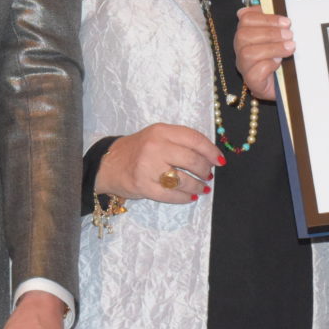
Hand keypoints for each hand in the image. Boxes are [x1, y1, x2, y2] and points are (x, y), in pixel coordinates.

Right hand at [96, 124, 219, 203]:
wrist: (109, 164)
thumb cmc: (138, 150)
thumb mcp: (157, 136)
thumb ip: (180, 142)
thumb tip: (210, 156)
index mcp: (161, 131)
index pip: (194, 139)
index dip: (211, 151)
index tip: (220, 161)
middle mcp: (155, 147)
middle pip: (192, 160)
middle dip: (205, 170)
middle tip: (208, 175)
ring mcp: (148, 167)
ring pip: (184, 179)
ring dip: (198, 186)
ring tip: (203, 188)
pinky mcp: (143, 186)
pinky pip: (171, 195)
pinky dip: (185, 197)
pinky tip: (190, 197)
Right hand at [234, 8, 290, 102]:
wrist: (289, 85)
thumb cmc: (283, 59)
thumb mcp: (281, 37)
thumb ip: (273, 22)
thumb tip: (263, 5)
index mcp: (246, 34)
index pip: (246, 19)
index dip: (265, 18)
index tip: (286, 22)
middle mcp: (241, 50)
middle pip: (243, 35)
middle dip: (269, 33)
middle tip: (290, 35)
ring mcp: (244, 67)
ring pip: (248, 53)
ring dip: (272, 48)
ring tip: (290, 48)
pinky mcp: (252, 83)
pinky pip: (254, 73)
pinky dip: (268, 65)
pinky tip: (279, 63)